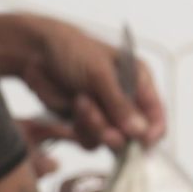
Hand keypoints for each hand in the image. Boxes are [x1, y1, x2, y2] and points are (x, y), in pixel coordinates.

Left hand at [0, 13, 164, 151]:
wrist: (36, 52)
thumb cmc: (72, 50)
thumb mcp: (99, 73)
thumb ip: (120, 104)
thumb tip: (140, 132)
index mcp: (139, 81)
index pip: (156, 116)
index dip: (153, 131)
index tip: (142, 141)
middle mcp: (126, 100)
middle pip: (134, 135)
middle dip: (118, 132)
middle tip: (104, 129)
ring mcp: (105, 113)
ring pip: (111, 140)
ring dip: (95, 126)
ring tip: (80, 102)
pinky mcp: (85, 123)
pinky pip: (90, 141)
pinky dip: (81, 129)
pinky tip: (72, 107)